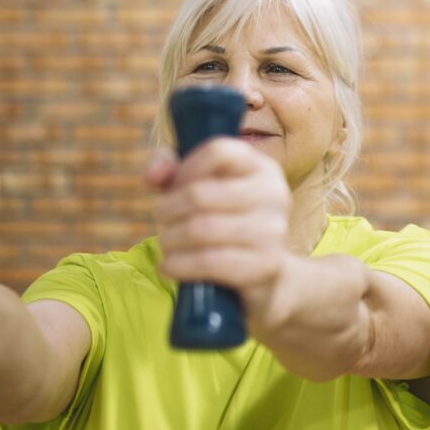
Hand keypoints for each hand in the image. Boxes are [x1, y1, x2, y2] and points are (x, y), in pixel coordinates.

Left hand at [150, 139, 292, 327]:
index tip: (175, 187)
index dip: (186, 168)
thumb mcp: (206, 190)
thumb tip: (153, 176)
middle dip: (168, 210)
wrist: (268, 277)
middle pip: (200, 194)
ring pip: (200, 230)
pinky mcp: (265, 266)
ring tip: (167, 245)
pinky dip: (178, 265)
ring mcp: (273, 232)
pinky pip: (208, 262)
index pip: (219, 152)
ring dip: (170, 240)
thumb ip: (174, 172)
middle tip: (163, 222)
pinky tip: (170, 266)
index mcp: (264, 168)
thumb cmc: (229, 225)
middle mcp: (275, 195)